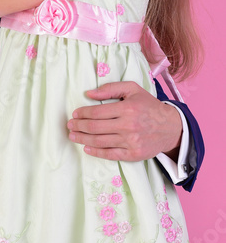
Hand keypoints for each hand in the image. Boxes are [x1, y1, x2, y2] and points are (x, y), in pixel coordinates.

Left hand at [67, 82, 181, 161]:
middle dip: (79, 126)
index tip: (75, 114)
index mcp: (127, 108)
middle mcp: (128, 125)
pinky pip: (110, 154)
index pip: (97, 112)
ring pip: (100, 141)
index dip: (83, 114)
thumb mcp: (133, 90)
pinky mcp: (133, 154)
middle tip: (70, 125)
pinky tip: (86, 148)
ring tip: (73, 136)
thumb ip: (111, 88)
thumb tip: (89, 94)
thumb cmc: (149, 106)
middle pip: (95, 128)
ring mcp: (131, 141)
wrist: (171, 127)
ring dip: (82, 139)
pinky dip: (96, 152)